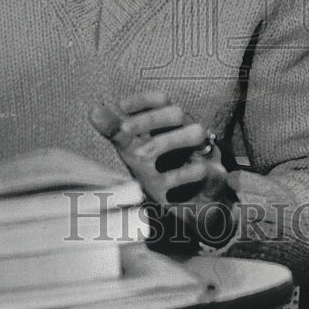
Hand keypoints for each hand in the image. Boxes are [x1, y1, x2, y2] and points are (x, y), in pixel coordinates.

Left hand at [89, 91, 228, 213]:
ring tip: (142, 158)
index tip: (120, 108)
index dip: (142, 100)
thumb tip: (93, 109)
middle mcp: (190, 132)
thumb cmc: (164, 172)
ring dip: (166, 142)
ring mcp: (205, 152)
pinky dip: (180, 176)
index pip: (161, 100)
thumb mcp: (136, 152)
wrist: (194, 208)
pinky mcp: (215, 177)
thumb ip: (117, 132)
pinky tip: (162, 186)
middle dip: (149, 120)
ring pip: (196, 132)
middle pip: (177, 111)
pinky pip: (203, 169)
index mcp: (171, 124)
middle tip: (124, 132)